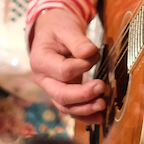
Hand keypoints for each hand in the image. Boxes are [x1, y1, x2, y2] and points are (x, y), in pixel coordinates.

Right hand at [28, 8, 106, 124]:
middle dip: (83, 95)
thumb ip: (78, 40)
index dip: (82, 66)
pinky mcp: (62, 91)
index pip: (63, 71)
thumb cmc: (59, 26)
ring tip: (102, 104)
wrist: (54, 29)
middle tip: (102, 87)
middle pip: (61, 95)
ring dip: (85, 109)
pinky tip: (98, 117)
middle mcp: (43, 78)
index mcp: (40, 60)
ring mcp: (51, 87)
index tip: (95, 54)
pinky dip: (84, 114)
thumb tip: (90, 53)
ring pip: (65, 106)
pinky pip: (70, 108)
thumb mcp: (67, 27)